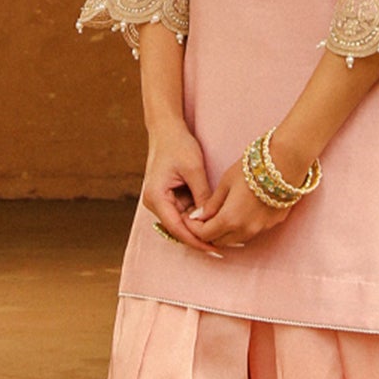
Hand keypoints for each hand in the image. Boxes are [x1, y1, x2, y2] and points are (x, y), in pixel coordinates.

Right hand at [141, 123, 221, 256]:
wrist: (166, 130)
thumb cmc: (178, 145)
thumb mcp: (193, 169)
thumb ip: (202, 195)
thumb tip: (212, 219)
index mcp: (156, 197)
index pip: (177, 228)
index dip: (196, 240)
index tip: (213, 248)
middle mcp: (155, 203)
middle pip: (178, 228)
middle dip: (199, 236)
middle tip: (224, 246)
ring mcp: (161, 201)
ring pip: (183, 222)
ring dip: (200, 227)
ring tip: (223, 235)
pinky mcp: (168, 197)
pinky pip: (184, 212)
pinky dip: (198, 216)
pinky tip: (215, 220)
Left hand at [184, 155, 298, 249]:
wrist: (285, 163)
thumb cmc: (252, 169)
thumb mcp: (225, 183)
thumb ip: (211, 204)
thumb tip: (198, 217)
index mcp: (230, 219)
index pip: (204, 234)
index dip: (193, 228)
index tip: (190, 218)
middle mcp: (246, 230)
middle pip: (219, 241)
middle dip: (208, 232)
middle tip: (203, 217)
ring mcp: (262, 229)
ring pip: (236, 239)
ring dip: (225, 232)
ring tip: (221, 214)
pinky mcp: (273, 224)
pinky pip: (252, 231)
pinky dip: (242, 227)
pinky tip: (241, 211)